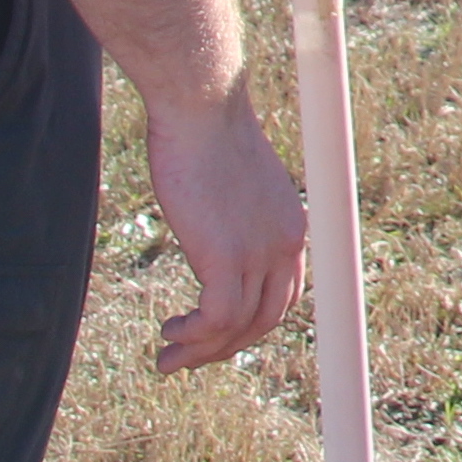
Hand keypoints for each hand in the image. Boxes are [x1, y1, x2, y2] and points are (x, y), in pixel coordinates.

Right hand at [147, 84, 309, 372]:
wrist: (201, 105)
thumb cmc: (207, 132)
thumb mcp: (236, 184)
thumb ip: (236, 217)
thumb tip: (213, 231)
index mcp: (292, 226)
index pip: (284, 295)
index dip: (252, 323)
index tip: (217, 334)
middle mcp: (286, 243)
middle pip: (265, 320)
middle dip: (226, 347)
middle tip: (187, 356)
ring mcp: (259, 252)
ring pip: (238, 327)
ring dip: (201, 351)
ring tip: (168, 357)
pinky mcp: (227, 256)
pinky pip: (217, 320)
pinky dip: (194, 337)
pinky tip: (171, 334)